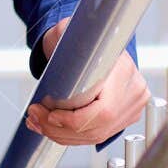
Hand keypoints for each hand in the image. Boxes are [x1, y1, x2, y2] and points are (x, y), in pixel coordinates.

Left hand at [25, 17, 149, 147]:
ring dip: (61, 134)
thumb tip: (56, 46)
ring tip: (37, 122)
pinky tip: (50, 127)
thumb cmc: (78, 37)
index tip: (50, 115)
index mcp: (123, 70)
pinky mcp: (123, 118)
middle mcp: (133, 91)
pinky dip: (70, 135)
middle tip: (35, 117)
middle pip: (97, 128)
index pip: (104, 111)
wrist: (93, 42)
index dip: (75, 120)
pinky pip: (95, 134)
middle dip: (59, 129)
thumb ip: (63, 37)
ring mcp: (131, 107)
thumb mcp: (66, 31)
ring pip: (94, 135)